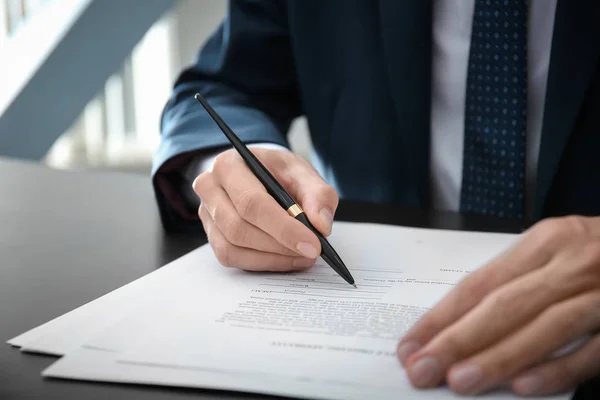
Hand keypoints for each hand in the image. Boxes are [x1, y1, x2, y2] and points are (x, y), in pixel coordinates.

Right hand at [192, 147, 337, 270]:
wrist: (258, 173)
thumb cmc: (277, 171)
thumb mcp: (302, 172)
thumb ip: (318, 194)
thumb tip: (320, 225)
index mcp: (229, 165)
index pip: (252, 202)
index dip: (283, 228)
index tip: (312, 244)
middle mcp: (210, 188)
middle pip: (239, 228)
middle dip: (280, 245)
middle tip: (311, 252)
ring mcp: (207, 214)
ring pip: (233, 247)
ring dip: (272, 257)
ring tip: (302, 255)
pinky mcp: (212, 235)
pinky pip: (231, 257)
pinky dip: (262, 263)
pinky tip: (285, 258)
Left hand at [397, 215, 599, 395]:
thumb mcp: (558, 251)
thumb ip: (518, 282)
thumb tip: (460, 326)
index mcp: (546, 240)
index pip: (481, 283)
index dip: (442, 316)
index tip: (410, 344)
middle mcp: (572, 262)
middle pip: (504, 304)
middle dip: (457, 340)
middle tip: (419, 370)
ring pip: (544, 327)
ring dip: (498, 357)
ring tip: (458, 382)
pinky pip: (594, 349)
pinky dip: (558, 368)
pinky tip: (523, 388)